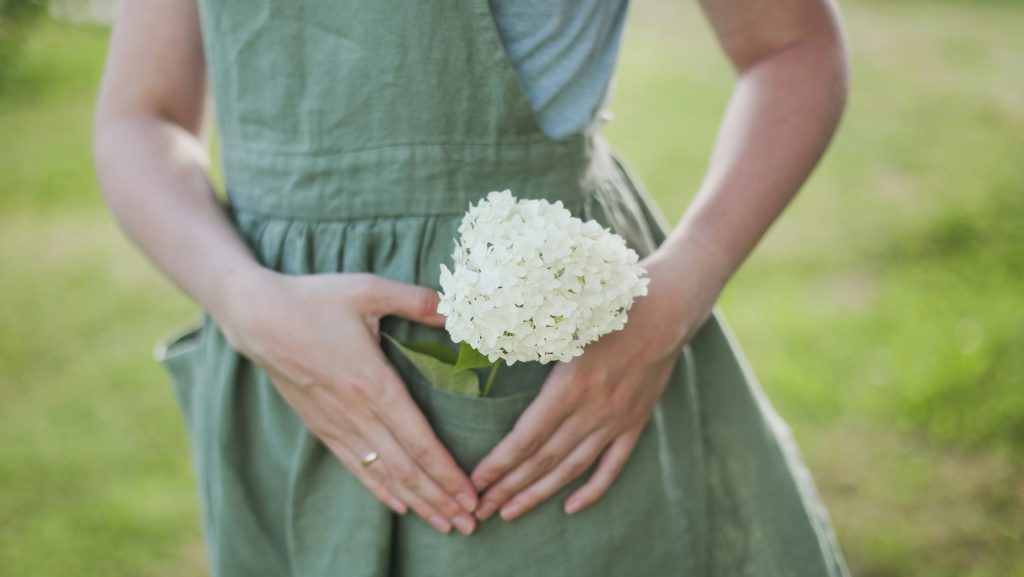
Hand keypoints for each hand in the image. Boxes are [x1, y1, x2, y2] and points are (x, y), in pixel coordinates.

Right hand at [217, 268, 479, 534]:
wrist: (255, 315)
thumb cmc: (314, 299)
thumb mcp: (368, 289)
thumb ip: (416, 300)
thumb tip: (456, 308)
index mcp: (372, 383)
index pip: (417, 439)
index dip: (445, 471)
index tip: (470, 495)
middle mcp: (355, 413)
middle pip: (404, 467)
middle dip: (439, 498)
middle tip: (470, 523)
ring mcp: (335, 424)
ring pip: (382, 474)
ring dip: (416, 501)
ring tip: (444, 523)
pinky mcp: (320, 426)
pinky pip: (355, 466)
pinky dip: (381, 489)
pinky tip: (401, 505)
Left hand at [468, 246, 720, 520]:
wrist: (669, 306)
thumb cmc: (610, 302)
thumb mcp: (565, 317)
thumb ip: (527, 335)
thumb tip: (480, 338)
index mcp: (571, 383)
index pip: (527, 437)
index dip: (499, 464)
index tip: (474, 482)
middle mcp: (594, 409)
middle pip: (544, 460)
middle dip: (508, 488)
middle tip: (478, 511)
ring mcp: (617, 420)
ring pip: (572, 468)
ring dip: (539, 494)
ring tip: (509, 513)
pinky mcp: (636, 422)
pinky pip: (612, 466)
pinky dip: (592, 490)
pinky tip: (571, 508)